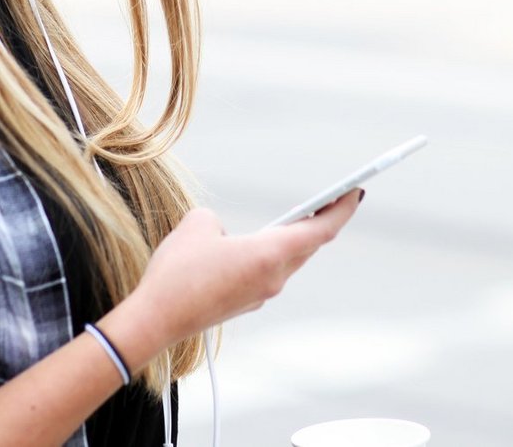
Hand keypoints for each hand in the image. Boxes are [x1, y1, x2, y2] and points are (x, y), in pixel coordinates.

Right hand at [125, 189, 362, 347]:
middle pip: (308, 245)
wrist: (156, 320)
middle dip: (322, 220)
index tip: (356, 191)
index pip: (321, 229)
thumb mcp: (198, 224)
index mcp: (270, 254)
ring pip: (288, 261)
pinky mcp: (245, 303)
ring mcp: (261, 294)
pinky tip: (258, 246)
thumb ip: (217, 220)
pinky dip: (271, 255)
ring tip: (299, 217)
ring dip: (295, 239)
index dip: (342, 209)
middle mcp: (273, 277)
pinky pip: (267, 273)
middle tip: (333, 198)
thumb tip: (223, 235)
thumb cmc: (178, 272)